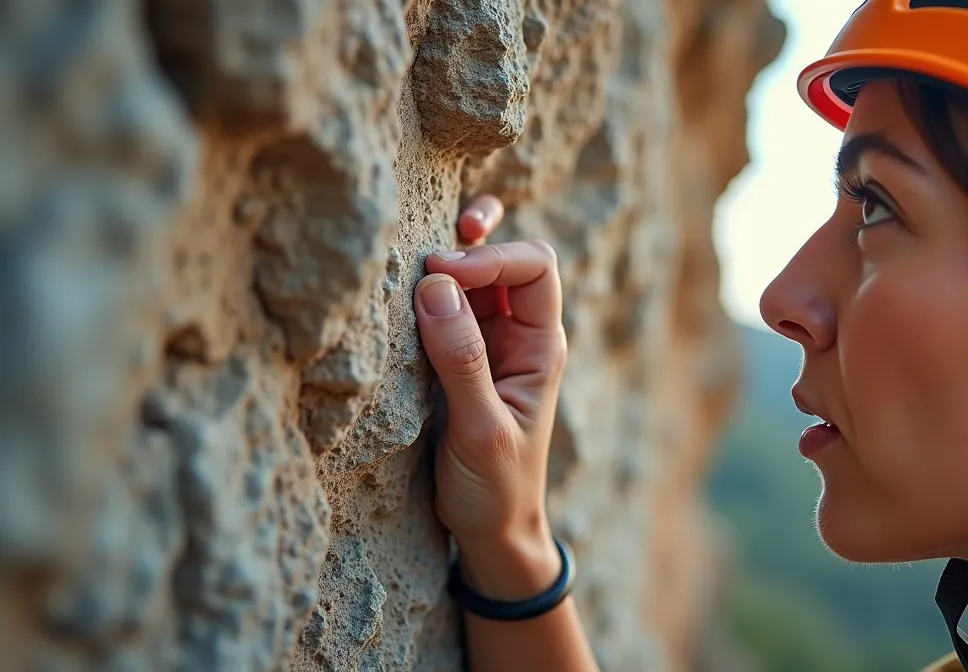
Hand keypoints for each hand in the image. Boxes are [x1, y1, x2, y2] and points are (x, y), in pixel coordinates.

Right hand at [415, 196, 565, 596]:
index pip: (535, 269)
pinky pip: (445, 306)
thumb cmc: (496, 488)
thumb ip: (461, 360)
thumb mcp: (479, 429)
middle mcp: (520, 334)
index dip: (492, 258)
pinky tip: (401, 289)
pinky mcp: (456, 355)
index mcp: (542, 346)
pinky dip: (427, 289)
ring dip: (446, 262)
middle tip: (421, 262)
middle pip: (507, 259)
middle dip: (471, 248)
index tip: (439, 274)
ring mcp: (488, 342)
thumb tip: (434, 287)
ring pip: (474, 277)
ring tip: (408, 260)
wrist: (491, 530)